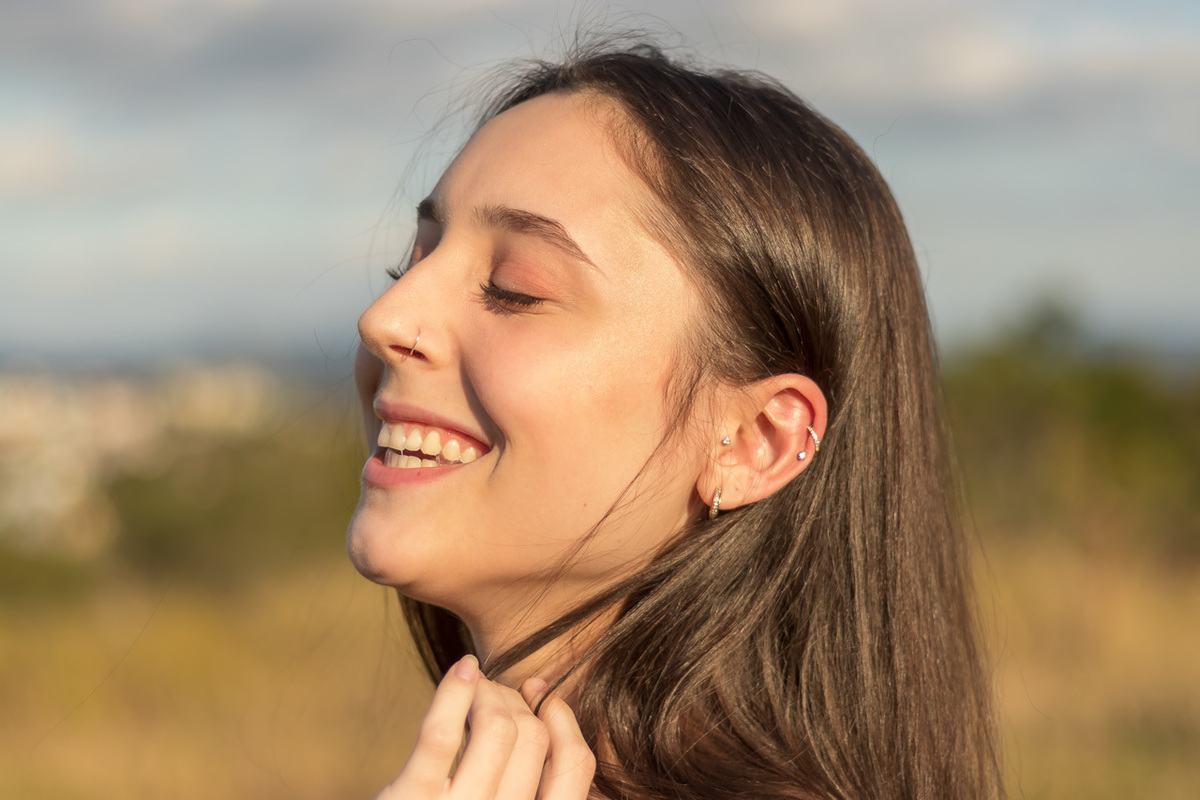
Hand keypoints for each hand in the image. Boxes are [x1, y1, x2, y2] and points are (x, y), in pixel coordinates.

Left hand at [375, 655, 595, 798]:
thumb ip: (523, 775)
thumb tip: (539, 692)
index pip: (574, 767)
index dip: (565, 720)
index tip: (543, 695)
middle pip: (532, 738)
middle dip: (518, 701)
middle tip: (494, 693)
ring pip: (497, 729)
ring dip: (487, 694)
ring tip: (472, 688)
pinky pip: (441, 736)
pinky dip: (454, 693)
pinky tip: (462, 670)